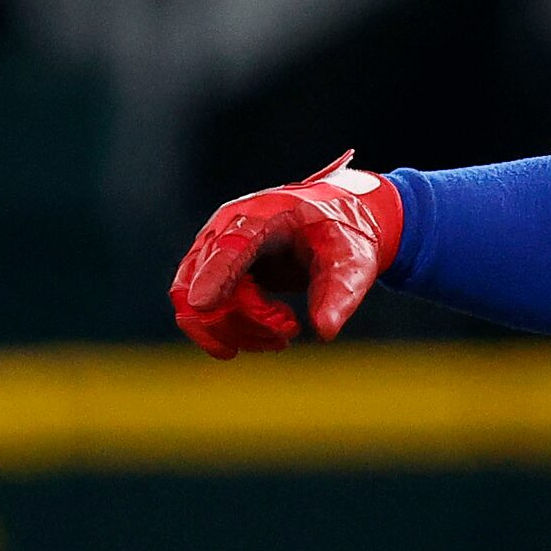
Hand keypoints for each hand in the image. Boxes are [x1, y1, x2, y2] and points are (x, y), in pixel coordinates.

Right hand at [170, 152, 402, 358]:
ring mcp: (214, 253)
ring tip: (284, 334)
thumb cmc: (340, 234)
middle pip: (202, 284)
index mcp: (261, 216)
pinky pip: (204, 314)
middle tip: (289, 329)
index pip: (229, 246)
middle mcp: (226, 230)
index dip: (214, 274)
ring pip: (196, 307)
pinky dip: (232, 334)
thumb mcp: (353, 260)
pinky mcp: (215, 274)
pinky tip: (270, 335)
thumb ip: (340, 294)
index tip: (203, 303)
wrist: (332, 221)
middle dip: (243, 321)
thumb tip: (323, 332)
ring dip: (237, 334)